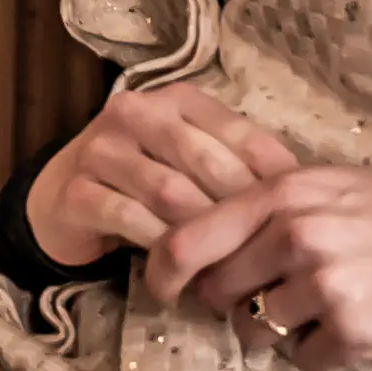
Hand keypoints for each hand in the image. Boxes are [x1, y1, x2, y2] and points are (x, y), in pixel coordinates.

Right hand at [25, 81, 296, 270]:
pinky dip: (162, 247)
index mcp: (176, 99)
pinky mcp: (76, 191)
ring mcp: (100, 150)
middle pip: (205, 162)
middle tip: (267, 249)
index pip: (238, 132)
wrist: (67, 198)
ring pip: (169, 192)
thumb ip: (237, 166)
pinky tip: (183, 270)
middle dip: (239, 209)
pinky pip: (131, 220)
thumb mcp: (196, 162)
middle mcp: (134, 113)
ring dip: (203, 233)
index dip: (273, 174)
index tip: (299, 213)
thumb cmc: (148, 180)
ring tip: (230, 266)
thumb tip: (304, 195)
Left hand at [155, 164, 371, 370]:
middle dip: (233, 304)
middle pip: (217, 294)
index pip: (186, 242)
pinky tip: (353, 326)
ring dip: (281, 329)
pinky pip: (303, 359)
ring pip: (256, 330)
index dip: (162, 273)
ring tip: (325, 307)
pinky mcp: (353, 330)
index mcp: (280, 195)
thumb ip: (262, 209)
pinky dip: (322, 352)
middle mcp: (295, 237)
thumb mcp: (323, 187)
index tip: (164, 291)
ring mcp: (323, 285)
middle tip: (273, 297)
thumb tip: (195, 245)